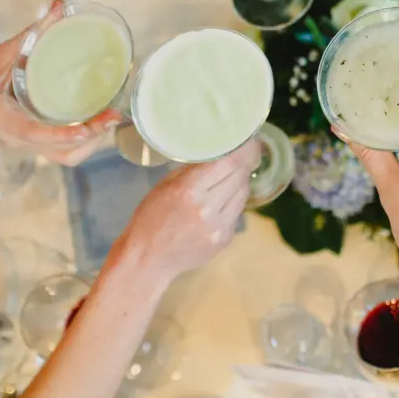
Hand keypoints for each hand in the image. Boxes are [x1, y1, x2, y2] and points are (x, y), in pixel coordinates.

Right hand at [0, 1, 116, 165]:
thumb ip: (31, 35)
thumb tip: (60, 6)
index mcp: (4, 119)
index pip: (33, 132)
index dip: (61, 134)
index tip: (85, 130)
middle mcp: (19, 139)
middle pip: (60, 151)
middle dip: (90, 137)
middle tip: (113, 116)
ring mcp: (29, 145)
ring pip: (66, 156)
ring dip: (92, 143)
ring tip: (111, 119)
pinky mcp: (37, 144)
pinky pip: (65, 153)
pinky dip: (86, 143)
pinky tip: (100, 123)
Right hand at [118, 140, 260, 282]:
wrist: (148, 259)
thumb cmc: (150, 218)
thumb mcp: (166, 186)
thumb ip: (193, 170)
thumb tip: (219, 152)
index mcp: (189, 190)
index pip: (230, 162)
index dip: (245, 148)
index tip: (249, 138)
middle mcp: (208, 209)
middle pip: (241, 176)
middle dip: (247, 160)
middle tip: (248, 149)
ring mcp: (219, 227)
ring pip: (243, 194)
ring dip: (241, 181)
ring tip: (233, 173)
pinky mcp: (225, 239)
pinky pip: (236, 212)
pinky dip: (233, 201)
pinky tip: (221, 199)